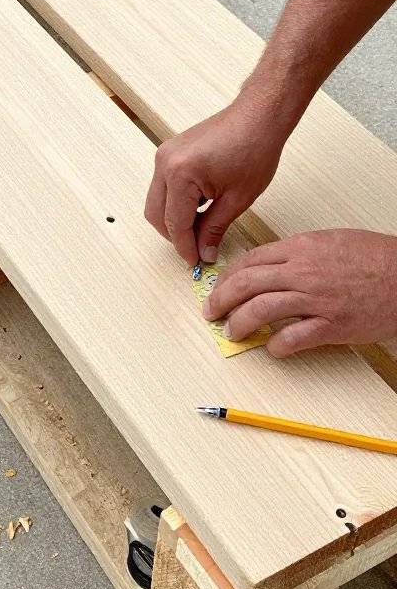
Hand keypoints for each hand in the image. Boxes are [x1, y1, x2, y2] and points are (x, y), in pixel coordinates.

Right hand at [144, 103, 285, 264]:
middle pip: (156, 215)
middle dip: (175, 236)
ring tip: (202, 229)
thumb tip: (204, 252)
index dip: (185, 247)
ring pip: (156, 202)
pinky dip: (176, 203)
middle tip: (197, 249)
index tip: (195, 262)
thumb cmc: (255, 148)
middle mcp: (165, 163)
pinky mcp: (170, 152)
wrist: (259, 117)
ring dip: (174, 220)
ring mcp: (164, 155)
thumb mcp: (238, 199)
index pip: (175, 223)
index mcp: (180, 174)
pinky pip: (163, 187)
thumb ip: (215, 229)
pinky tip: (200, 209)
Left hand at [203, 230, 396, 357]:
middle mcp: (303, 271)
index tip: (219, 287)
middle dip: (221, 299)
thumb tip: (272, 265)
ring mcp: (316, 299)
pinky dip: (275, 346)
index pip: (251, 261)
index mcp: (302, 247)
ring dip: (239, 324)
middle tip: (211, 311)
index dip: (228, 276)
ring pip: (260, 310)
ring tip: (231, 332)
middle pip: (247, 284)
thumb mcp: (332, 240)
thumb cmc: (377, 257)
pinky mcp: (330, 326)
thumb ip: (300, 251)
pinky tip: (272, 348)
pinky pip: (291, 339)